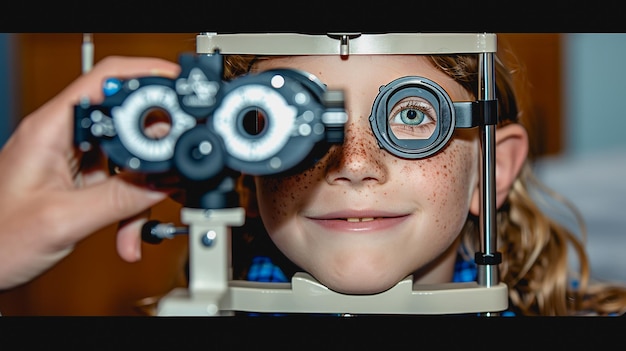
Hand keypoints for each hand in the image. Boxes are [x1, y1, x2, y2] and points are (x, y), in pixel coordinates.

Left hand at [0, 56, 179, 288]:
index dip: (146, 74)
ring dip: (140, 195)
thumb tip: (165, 181)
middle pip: (126, 122)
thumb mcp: (64, 220)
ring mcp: (69, 158)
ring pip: (126, 159)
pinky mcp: (76, 179)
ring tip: (133, 227)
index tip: (178, 86)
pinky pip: (117, 183)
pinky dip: (128, 209)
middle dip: (153, 153)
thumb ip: (121, 198)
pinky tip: (125, 235)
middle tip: (169, 174)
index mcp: (51, 129)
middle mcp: (61, 137)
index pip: (105, 79)